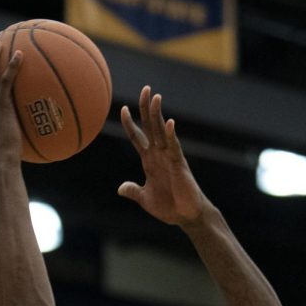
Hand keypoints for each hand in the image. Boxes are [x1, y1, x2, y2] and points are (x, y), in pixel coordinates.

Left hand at [117, 86, 209, 226]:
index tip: (123, 109)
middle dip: (146, 108)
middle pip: (151, 126)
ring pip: (162, 131)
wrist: (185, 216)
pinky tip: (169, 123)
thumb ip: (133, 191)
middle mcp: (159, 155)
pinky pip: (174, 147)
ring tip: (155, 97)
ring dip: (157, 115)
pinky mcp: (179, 164)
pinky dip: (171, 135)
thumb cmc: (169, 206)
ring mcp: (169, 157)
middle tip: (145, 88)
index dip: (130, 124)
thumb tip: (120, 188)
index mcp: (149, 161)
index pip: (138, 137)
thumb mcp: (144, 198)